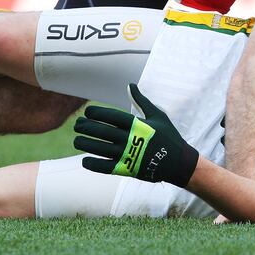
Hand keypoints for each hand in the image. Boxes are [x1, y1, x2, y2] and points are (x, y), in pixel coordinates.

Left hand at [73, 83, 198, 187]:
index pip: (110, 116)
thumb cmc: (168, 136)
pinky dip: (92, 164)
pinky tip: (84, 159)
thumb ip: (141, 101)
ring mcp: (127, 155)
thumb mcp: (158, 115)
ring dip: (84, 144)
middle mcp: (130, 139)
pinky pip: (104, 167)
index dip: (96, 113)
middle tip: (78, 125)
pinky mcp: (126, 169)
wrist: (178, 162)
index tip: (88, 112)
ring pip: (99, 149)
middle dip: (86, 127)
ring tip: (76, 140)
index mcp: (136, 124)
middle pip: (101, 131)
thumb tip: (130, 85)